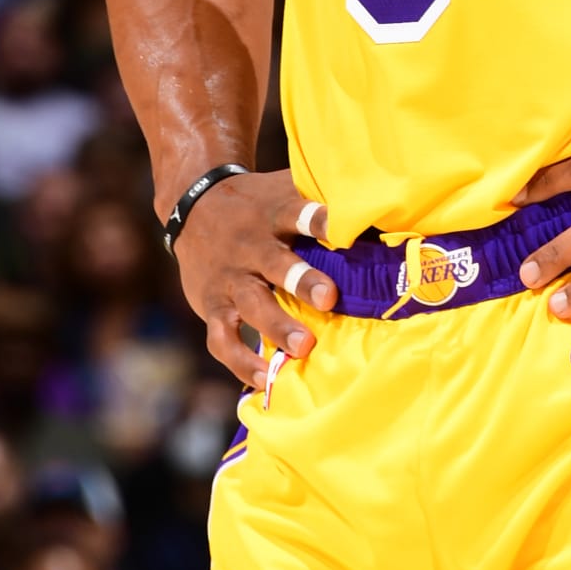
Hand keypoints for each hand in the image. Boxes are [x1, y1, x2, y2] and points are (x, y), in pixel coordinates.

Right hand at [166, 166, 334, 389]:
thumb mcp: (282, 190)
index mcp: (273, 214)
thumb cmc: (257, 203)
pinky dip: (240, 361)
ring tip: (303, 347)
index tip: (342, 228)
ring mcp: (230, 278)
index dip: (319, 219)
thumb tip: (378, 199)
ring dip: (276, 326)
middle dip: (301, 281)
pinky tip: (264, 379)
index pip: (297, 212)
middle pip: (275, 263)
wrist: (193, 205)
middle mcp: (250, 246)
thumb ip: (319, 196)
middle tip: (328, 298)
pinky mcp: (212, 305)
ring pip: (250, 303)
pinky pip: (221, 338)